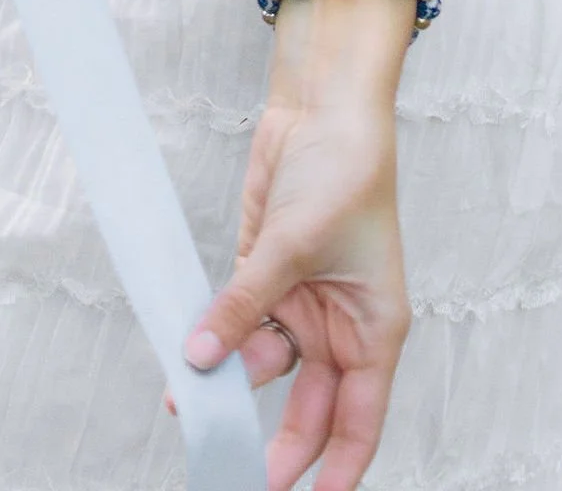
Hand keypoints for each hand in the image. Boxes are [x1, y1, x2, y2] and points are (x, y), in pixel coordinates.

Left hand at [180, 64, 409, 490]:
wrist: (323, 107)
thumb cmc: (345, 171)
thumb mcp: (296, 245)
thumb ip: (245, 305)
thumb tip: (201, 358)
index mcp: (375, 330)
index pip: (358, 422)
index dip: (334, 470)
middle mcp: (340, 327)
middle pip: (308, 410)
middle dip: (274, 446)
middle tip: (234, 471)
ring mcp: (301, 303)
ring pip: (266, 368)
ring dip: (231, 385)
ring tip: (192, 406)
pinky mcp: (265, 279)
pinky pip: (238, 326)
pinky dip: (213, 342)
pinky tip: (186, 360)